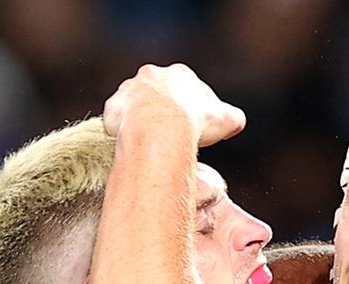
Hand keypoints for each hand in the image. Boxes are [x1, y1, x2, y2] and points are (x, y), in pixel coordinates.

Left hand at [103, 63, 245, 146]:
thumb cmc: (194, 121)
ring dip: (141, 119)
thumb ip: (232, 118)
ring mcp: (129, 90)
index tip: (193, 124)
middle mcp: (152, 75)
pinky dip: (123, 131)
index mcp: (180, 74)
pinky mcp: (113, 107)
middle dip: (164, 110)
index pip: (187, 87)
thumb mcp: (227, 119)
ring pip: (135, 104)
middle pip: (158, 93)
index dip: (191, 107)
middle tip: (171, 134)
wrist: (160, 129)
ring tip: (151, 141)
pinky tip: (133, 144)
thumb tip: (235, 122)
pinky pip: (117, 120)